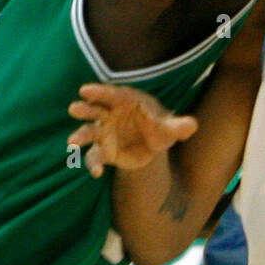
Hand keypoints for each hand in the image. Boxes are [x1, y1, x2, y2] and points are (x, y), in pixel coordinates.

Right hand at [66, 84, 197, 177]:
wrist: (154, 143)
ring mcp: (104, 132)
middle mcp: (110, 114)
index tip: (86, 90)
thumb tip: (192, 126)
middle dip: (85, 108)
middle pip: (94, 109)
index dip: (99, 92)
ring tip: (72, 143)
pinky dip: (94, 164)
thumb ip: (179, 126)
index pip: (111, 94)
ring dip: (80, 136)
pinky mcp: (103, 150)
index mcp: (125, 101)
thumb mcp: (171, 128)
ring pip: (88, 132)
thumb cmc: (160, 126)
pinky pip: (95, 156)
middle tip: (74, 108)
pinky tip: (97, 173)